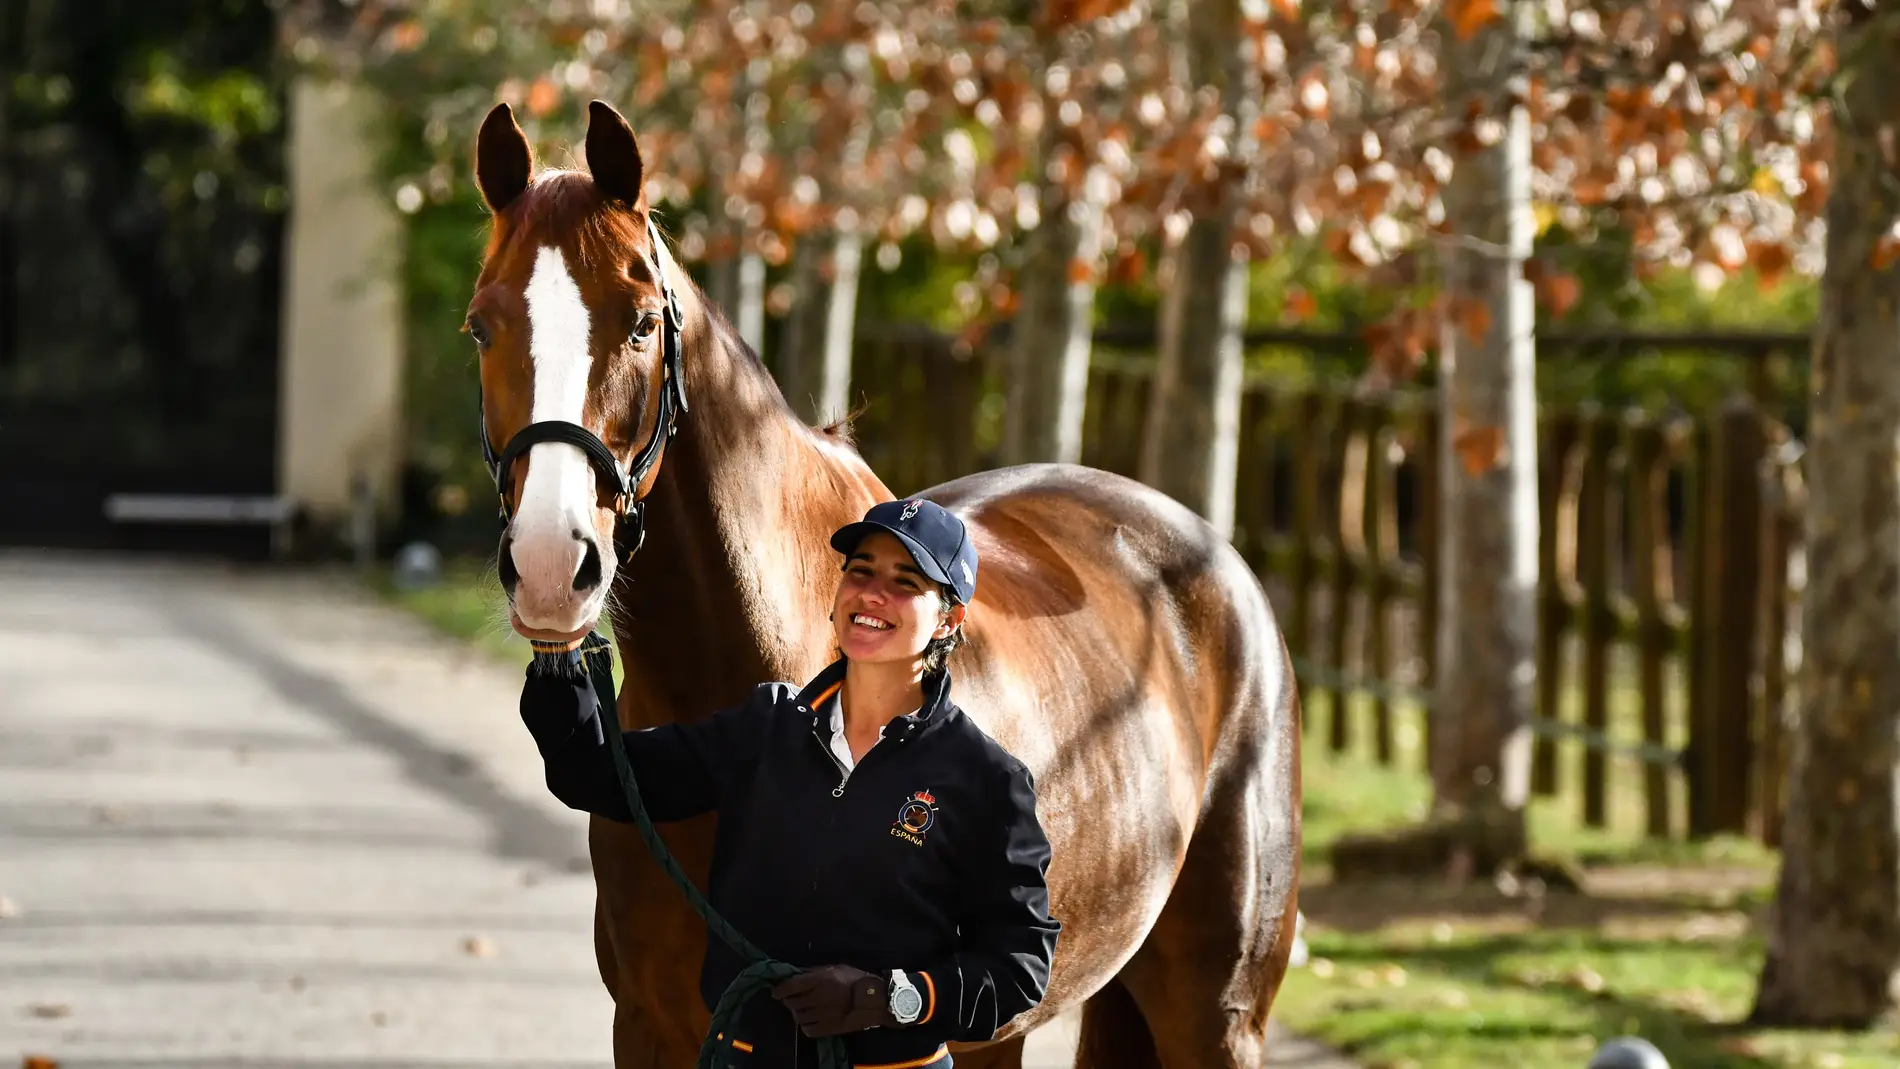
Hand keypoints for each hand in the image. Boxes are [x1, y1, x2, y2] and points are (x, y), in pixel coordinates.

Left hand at [771, 964, 892, 1036]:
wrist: (874, 1000)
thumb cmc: (855, 980)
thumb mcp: (835, 968)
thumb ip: (815, 972)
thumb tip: (796, 975)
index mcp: (820, 980)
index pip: (790, 986)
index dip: (779, 989)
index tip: (776, 991)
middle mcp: (817, 997)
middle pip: (791, 1002)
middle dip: (789, 1000)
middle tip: (793, 998)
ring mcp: (822, 1015)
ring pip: (797, 1017)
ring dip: (797, 1012)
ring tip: (804, 1009)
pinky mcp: (828, 1029)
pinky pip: (807, 1030)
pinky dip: (806, 1025)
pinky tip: (811, 1020)